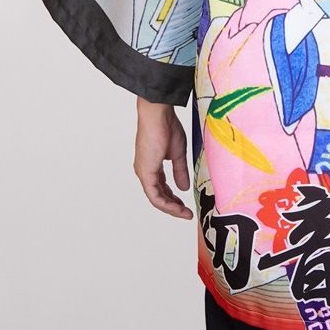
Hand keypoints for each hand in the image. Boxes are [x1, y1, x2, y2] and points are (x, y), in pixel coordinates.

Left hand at [133, 96, 192, 219]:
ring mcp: (144, 173)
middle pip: (158, 196)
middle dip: (173, 206)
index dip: (174, 198)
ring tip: (184, 213)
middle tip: (186, 213)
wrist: (158, 115)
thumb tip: (184, 187)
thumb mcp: (178, 154)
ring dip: (171, 208)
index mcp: (152, 166)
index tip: (186, 205)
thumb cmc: (167, 126)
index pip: (162, 188)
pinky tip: (177, 207)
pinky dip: (166, 203)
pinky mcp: (146, 172)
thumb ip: (180, 172)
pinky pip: (155, 195)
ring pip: (156, 198)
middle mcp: (145, 171)